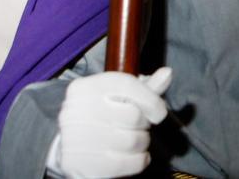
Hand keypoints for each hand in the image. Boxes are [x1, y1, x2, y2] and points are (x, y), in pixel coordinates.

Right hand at [50, 67, 172, 177]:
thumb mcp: (121, 96)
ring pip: (132, 142)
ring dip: (142, 143)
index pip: (128, 85)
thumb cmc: (103, 115)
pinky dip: (138, 161)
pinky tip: (133, 157)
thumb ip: (146, 87)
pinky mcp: (78, 165)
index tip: (158, 113)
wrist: (70, 144)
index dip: (152, 101)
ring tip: (133, 141)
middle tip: (137, 127)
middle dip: (144, 124)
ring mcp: (74, 139)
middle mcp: (75, 110)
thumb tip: (167, 73)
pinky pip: (127, 164)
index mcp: (85, 87)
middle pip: (133, 116)